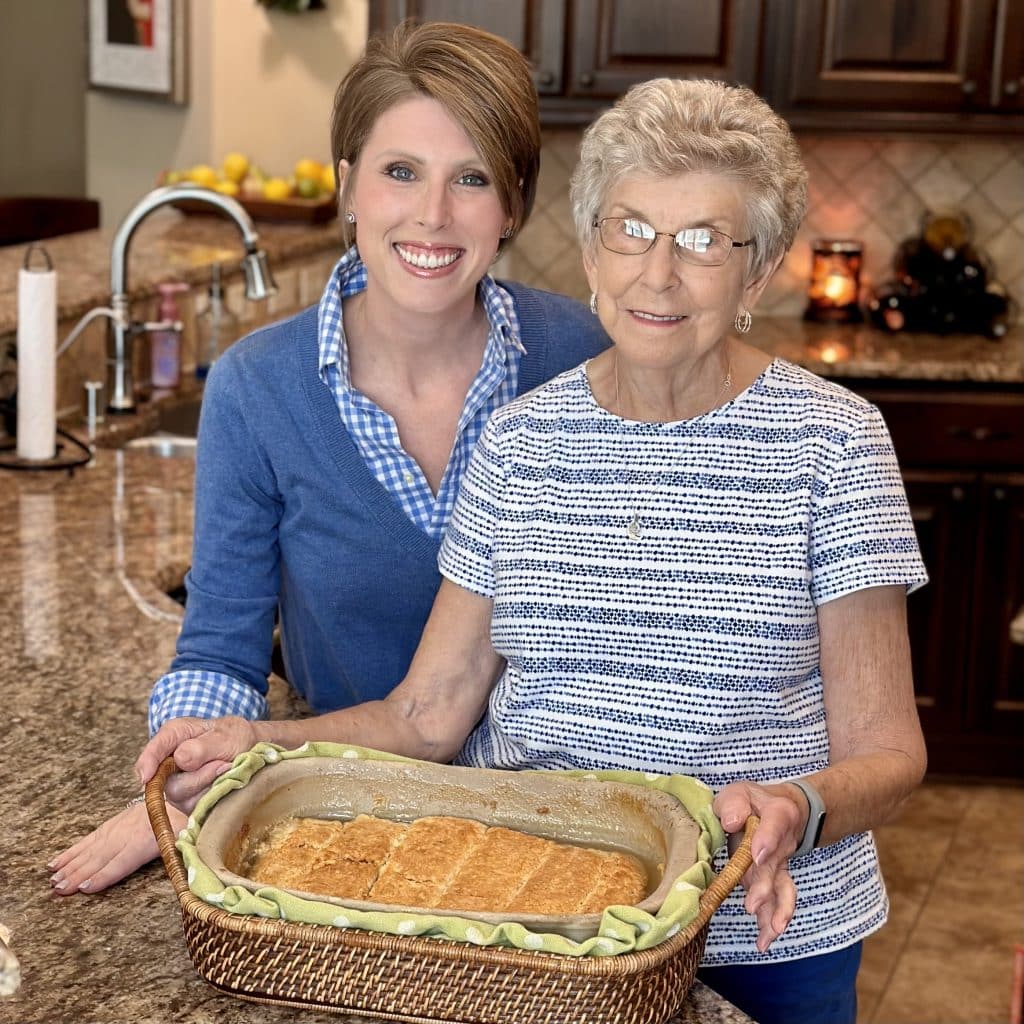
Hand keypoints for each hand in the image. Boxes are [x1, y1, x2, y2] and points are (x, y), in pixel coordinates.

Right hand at [48, 800, 186, 895]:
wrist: (187, 782)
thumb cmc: (192, 811)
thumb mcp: (195, 826)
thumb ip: (187, 841)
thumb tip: (185, 857)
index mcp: (151, 834)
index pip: (125, 858)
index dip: (106, 872)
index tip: (86, 886)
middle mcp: (132, 828)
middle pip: (103, 854)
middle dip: (79, 872)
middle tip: (59, 888)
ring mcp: (123, 823)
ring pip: (94, 846)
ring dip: (72, 863)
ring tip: (53, 878)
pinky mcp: (118, 820)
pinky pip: (94, 836)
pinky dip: (75, 849)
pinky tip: (58, 861)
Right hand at [134, 715, 258, 810]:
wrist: (254, 753)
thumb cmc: (236, 738)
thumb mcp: (225, 735)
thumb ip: (202, 747)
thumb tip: (180, 758)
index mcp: (175, 735)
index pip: (155, 749)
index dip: (147, 762)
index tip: (146, 776)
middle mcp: (170, 761)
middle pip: (169, 781)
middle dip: (199, 776)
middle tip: (224, 764)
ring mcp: (178, 784)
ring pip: (183, 797)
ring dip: (209, 785)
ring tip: (227, 769)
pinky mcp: (188, 801)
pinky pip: (196, 807)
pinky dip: (213, 796)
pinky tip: (224, 783)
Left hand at [714, 780, 803, 951]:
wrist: (774, 809)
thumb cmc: (751, 801)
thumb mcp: (739, 792)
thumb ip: (734, 803)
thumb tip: (731, 821)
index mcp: (777, 814)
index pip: (774, 825)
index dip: (766, 840)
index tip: (758, 855)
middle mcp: (783, 844)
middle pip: (776, 866)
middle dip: (765, 888)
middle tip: (751, 905)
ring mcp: (779, 865)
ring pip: (783, 891)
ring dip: (776, 912)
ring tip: (769, 934)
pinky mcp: (772, 881)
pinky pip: (776, 904)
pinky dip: (771, 924)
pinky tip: (763, 942)